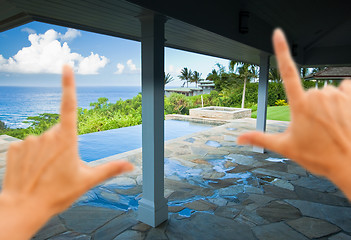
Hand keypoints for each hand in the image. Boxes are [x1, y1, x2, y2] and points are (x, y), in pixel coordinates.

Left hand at [0, 66, 132, 238]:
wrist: (23, 208)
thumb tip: (132, 165)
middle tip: (62, 168)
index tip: (66, 66)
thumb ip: (111, 169)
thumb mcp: (88, 181)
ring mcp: (29, 141)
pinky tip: (33, 171)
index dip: (68, 84)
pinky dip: (32, 156)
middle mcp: (47, 135)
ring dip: (47, 152)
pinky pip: (28, 146)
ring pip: (43, 140)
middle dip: (63, 145)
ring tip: (46, 172)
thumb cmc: (57, 194)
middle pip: (60, 132)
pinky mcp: (15, 148)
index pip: (69, 105)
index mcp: (66, 139)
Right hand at [237, 29, 350, 198]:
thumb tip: (238, 138)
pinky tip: (341, 112)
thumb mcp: (285, 147)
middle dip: (308, 106)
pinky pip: (343, 87)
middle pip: (308, 92)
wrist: (349, 164)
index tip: (277, 33)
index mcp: (299, 105)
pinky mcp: (350, 97)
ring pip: (324, 91)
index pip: (286, 71)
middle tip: (313, 127)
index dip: (281, 50)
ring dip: (324, 103)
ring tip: (328, 124)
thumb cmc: (318, 156)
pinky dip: (341, 97)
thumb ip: (259, 138)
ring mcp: (335, 95)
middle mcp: (317, 95)